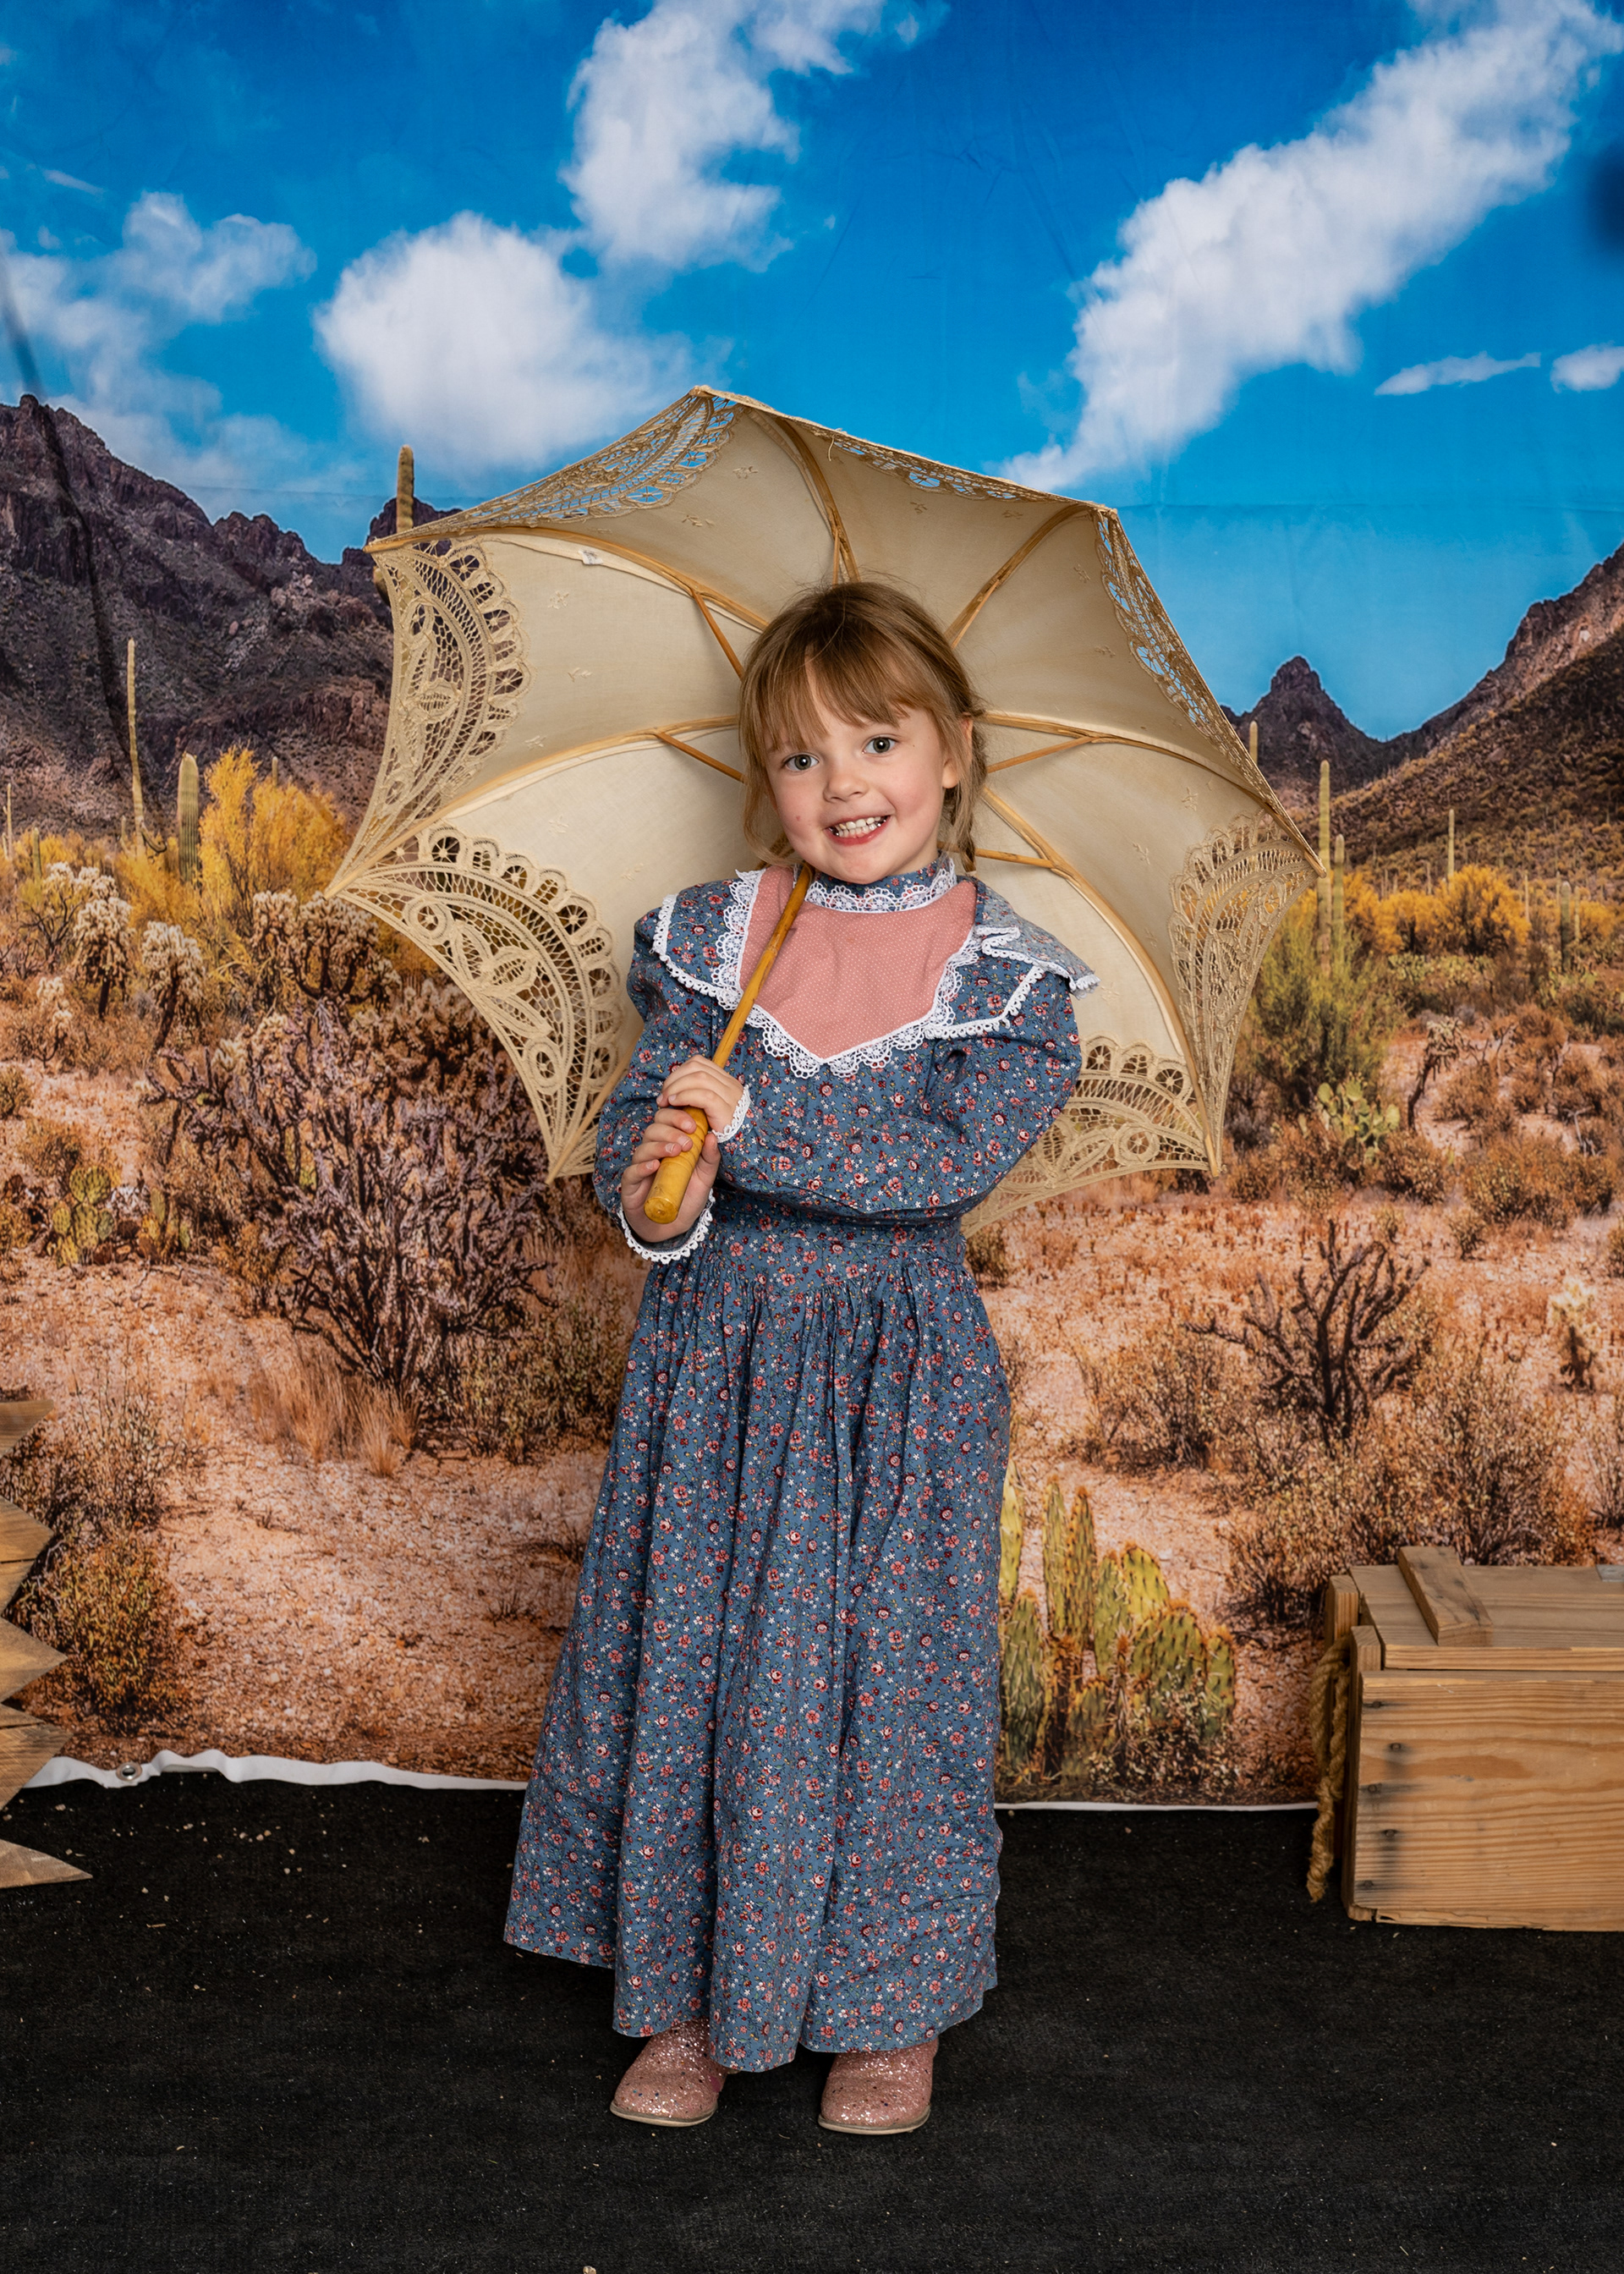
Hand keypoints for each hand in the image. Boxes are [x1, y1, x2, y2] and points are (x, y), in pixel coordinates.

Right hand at [619, 1058, 745, 1243]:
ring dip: (659, 1146)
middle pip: (653, 1128)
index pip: (667, 1120)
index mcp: (668, 1143)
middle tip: (687, 1141)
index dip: (677, 1117)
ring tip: (675, 1151)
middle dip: (671, 1130)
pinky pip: (632, 1171)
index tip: (693, 1124)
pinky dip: (642, 1166)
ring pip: (643, 1147)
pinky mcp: (630, 1184)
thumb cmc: (686, 1197)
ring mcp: (640, 1166)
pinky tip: (654, 1166)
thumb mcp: (704, 1178)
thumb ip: (709, 1158)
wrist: (671, 1226)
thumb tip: (713, 1135)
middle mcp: (652, 1151)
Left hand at [658, 1057, 744, 1128]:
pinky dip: (685, 1096)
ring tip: (666, 1101)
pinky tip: (675, 1104)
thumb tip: (674, 1089)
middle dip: (674, 1079)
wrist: (740, 1151)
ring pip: (699, 1078)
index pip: (699, 1063)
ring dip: (676, 1087)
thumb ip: (695, 1097)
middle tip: (663, 1095)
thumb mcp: (706, 1111)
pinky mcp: (726, 1110)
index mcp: (727, 1082)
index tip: (668, 1087)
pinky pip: (703, 1095)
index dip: (679, 1071)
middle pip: (696, 1067)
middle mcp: (731, 1085)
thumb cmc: (718, 1133)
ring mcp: (731, 1097)